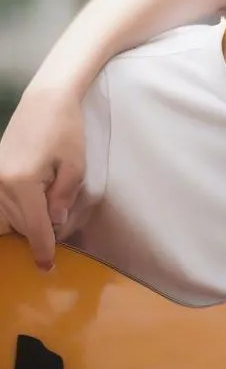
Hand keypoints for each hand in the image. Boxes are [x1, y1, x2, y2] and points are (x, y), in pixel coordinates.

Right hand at [0, 86, 84, 269]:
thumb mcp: (75, 167)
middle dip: (36, 234)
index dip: (43, 249)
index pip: (34, 227)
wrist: (45, 102)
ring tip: (46, 214)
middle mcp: (0, 184)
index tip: (46, 267)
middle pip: (17, 226)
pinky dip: (14, 211)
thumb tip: (55, 224)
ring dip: (24, 223)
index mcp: (22, 184)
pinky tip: (31, 207)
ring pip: (5, 218)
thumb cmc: (66, 131)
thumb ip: (63, 198)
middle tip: (57, 231)